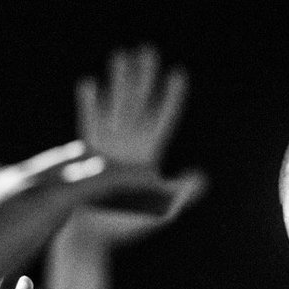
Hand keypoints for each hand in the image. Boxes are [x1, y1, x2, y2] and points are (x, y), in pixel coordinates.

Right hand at [65, 45, 205, 244]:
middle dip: (144, 77)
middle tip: (148, 50)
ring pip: (114, 105)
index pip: (163, 119)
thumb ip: (181, 192)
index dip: (171, 98)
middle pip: (139, 103)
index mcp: (149, 155)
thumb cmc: (128, 226)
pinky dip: (89, 104)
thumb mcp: (162, 210)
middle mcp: (129, 145)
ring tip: (120, 55)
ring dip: (118, 81)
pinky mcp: (86, 152)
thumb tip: (202, 177)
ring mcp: (107, 145)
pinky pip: (88, 122)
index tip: (178, 75)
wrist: (94, 238)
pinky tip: (89, 84)